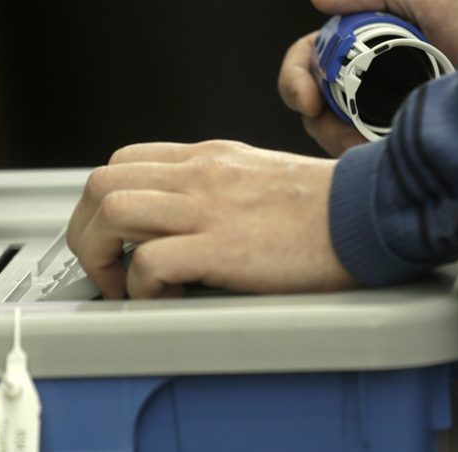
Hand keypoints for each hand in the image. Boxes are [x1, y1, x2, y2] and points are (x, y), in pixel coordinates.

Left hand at [66, 140, 356, 298]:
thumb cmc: (326, 205)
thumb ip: (216, 187)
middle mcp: (198, 174)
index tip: (114, 238)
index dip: (103, 203)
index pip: (124, 162)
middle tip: (107, 267)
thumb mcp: (258, 174)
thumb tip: (185, 217)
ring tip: (126, 287)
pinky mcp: (222, 247)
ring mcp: (207, 208)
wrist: (370, 212)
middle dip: (87, 231)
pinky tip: (165, 298)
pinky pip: (150, 261)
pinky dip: (142, 286)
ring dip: (103, 256)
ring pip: (111, 211)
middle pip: (101, 183)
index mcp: (207, 157)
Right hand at [278, 0, 457, 155]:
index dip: (295, 78)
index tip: (307, 97)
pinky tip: (384, 152)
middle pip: (310, 102)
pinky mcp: (393, 149)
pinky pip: (360, 161)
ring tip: (366, 139)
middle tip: (320, 119)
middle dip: (308, 112)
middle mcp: (363, 83)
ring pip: (330, 135)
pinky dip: (361, 158)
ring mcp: (377, 119)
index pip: (308, 60)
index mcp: (362, 45)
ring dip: (336, 139)